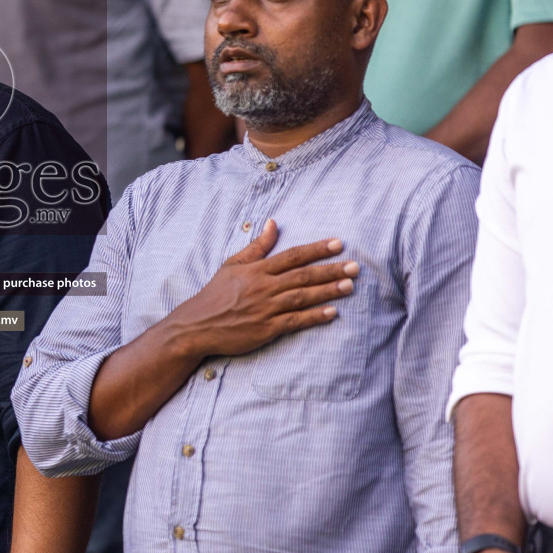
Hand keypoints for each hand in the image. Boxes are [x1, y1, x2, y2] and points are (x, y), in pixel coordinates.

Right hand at [163, 219, 355, 357]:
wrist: (197, 325)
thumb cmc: (216, 294)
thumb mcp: (233, 264)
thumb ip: (257, 246)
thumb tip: (273, 223)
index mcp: (256, 270)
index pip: (292, 256)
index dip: (317, 249)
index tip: (338, 243)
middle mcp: (263, 287)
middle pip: (303, 276)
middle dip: (331, 270)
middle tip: (355, 266)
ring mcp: (265, 309)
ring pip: (302, 297)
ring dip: (327, 291)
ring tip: (349, 285)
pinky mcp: (266, 329)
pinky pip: (294, 321)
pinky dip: (313, 316)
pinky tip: (332, 312)